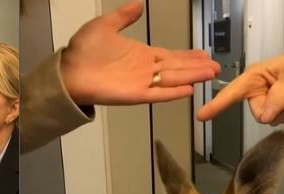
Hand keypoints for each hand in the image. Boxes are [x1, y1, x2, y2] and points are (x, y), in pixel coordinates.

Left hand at [60, 0, 219, 105]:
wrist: (68, 71)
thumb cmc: (82, 52)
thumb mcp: (105, 25)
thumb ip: (124, 16)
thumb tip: (137, 5)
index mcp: (140, 54)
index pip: (169, 55)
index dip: (187, 55)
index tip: (203, 54)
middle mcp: (144, 69)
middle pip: (176, 67)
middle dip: (196, 66)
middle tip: (215, 66)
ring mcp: (140, 82)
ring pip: (172, 79)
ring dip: (191, 76)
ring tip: (210, 74)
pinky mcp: (134, 94)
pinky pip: (157, 94)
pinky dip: (172, 93)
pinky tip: (188, 90)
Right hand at [197, 49, 283, 124]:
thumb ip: (281, 95)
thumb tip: (265, 116)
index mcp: (252, 77)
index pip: (231, 92)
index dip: (216, 104)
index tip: (201, 115)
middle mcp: (253, 91)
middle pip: (259, 113)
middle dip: (278, 107)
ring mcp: (261, 102)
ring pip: (270, 119)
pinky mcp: (269, 110)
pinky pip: (279, 121)